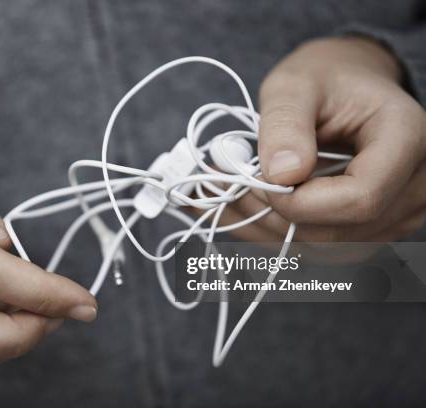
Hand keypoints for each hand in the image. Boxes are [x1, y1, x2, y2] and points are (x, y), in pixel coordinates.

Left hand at [224, 37, 425, 241]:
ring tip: (231, 189)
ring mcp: (396, 213)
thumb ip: (285, 124)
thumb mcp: (295, 84)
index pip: (361, 197)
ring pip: (326, 250)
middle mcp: (414, 184)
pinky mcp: (371, 229)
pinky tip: (246, 205)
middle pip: (340, 232)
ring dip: (267, 228)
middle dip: (273, 215)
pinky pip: (321, 249)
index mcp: (407, 138)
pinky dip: (274, 233)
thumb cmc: (325, 78)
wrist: (347, 88)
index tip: (256, 178)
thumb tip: (280, 175)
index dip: (301, 201)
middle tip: (225, 183)